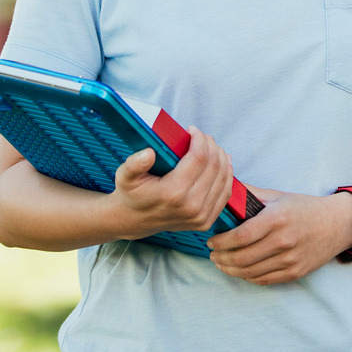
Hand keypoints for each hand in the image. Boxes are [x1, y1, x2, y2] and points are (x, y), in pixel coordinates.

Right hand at [110, 130, 234, 236]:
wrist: (133, 220)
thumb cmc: (131, 193)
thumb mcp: (125, 175)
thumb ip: (134, 163)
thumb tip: (149, 153)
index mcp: (173, 193)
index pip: (199, 158)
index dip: (200, 139)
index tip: (193, 130)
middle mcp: (191, 207)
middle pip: (214, 166)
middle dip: (211, 145)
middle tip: (202, 137)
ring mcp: (200, 216)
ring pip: (223, 178)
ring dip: (221, 157)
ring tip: (211, 146)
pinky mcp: (206, 221)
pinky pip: (225, 192)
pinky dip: (226, 174)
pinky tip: (221, 162)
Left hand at [208, 188, 351, 285]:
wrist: (337, 224)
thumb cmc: (306, 207)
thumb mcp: (279, 196)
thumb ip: (251, 195)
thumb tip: (226, 190)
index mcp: (277, 219)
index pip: (241, 236)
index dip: (222, 242)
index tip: (211, 241)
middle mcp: (283, 241)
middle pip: (242, 257)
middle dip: (221, 258)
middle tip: (213, 255)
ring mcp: (290, 259)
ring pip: (250, 272)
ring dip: (231, 270)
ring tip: (222, 263)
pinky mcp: (295, 272)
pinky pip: (264, 280)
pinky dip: (248, 277)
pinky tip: (240, 270)